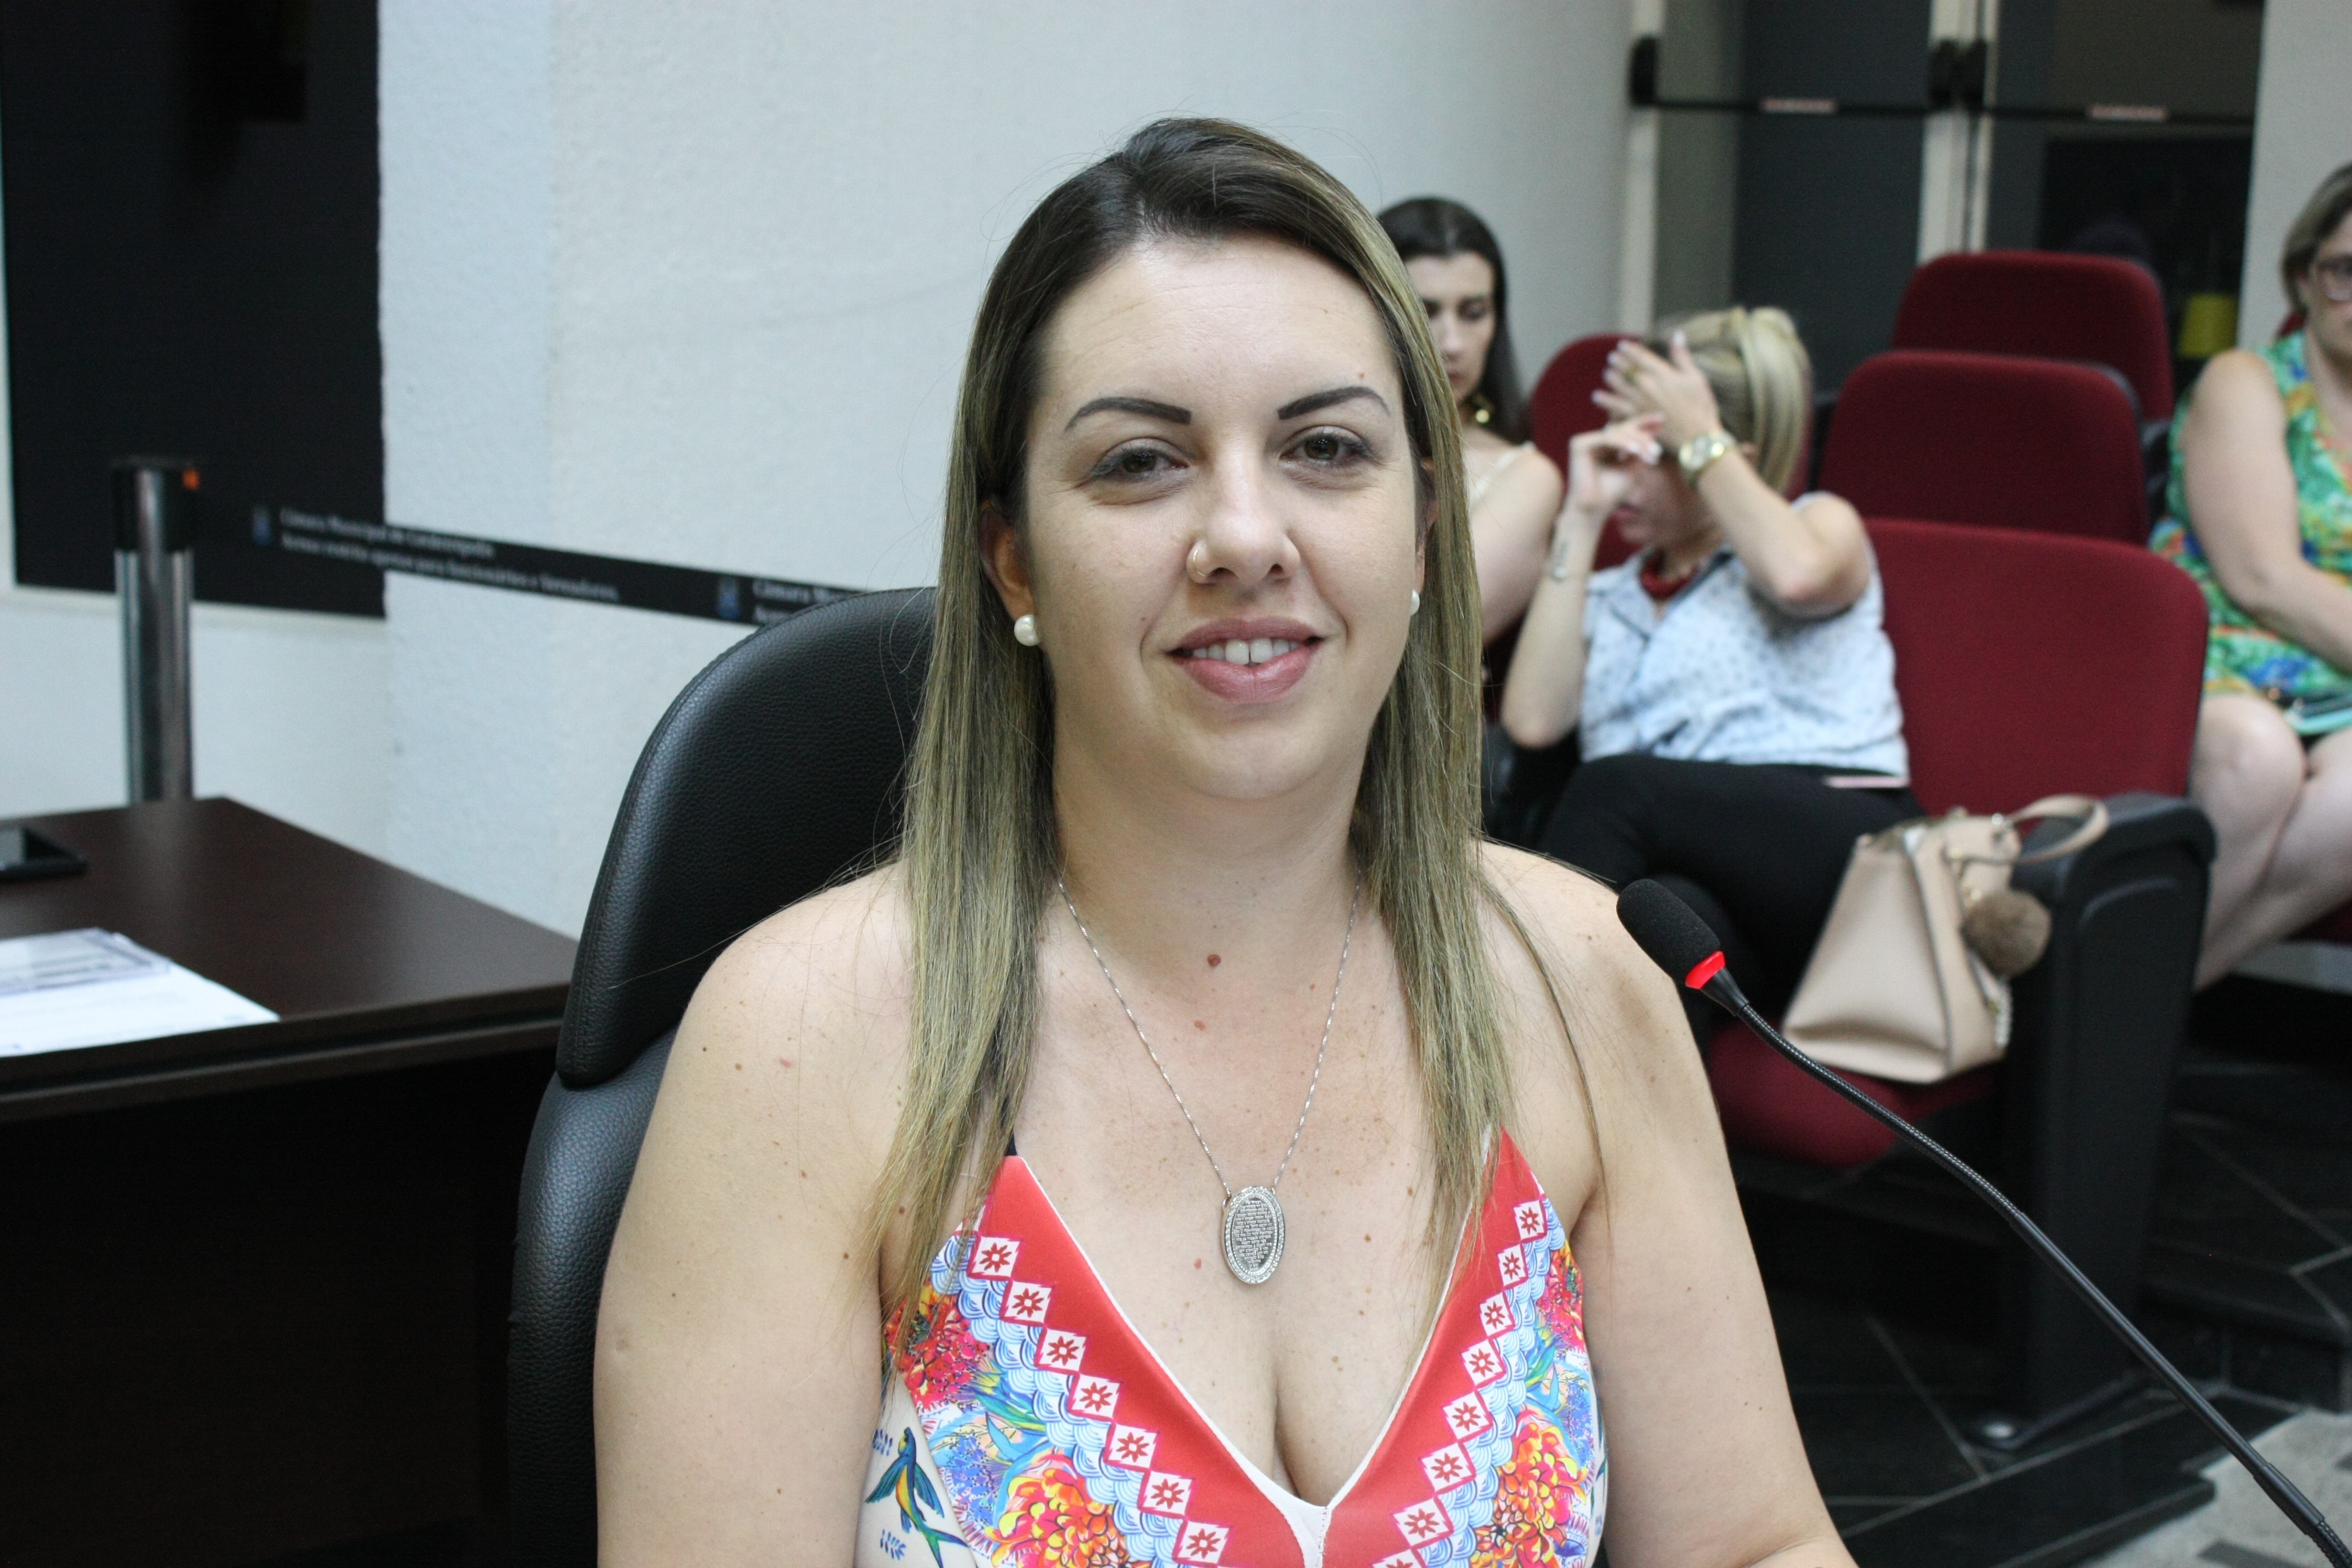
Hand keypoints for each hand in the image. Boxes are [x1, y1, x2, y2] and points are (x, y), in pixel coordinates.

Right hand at [1563, 413, 1663, 521]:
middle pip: (1623, 429)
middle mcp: (1595, 441)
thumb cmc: (1611, 493)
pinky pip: (1606, 438)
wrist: (1593, 510)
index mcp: (1606, 446)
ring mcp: (1586, 441)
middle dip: (1643, 437)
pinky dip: (1622, 443)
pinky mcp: (1579, 444)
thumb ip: (1641, 450)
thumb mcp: (1633, 468)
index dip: (1644, 422)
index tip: (1662, 419)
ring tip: (1651, 454)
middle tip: (1658, 450)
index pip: (1627, 429)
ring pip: (1617, 433)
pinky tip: (1635, 451)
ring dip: (1637, 442)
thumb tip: (1654, 429)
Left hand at [1595, 331, 1722, 450]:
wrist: (1697, 437)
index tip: (1622, 345)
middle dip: (1619, 362)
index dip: (1630, 349)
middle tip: (1611, 358)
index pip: (1642, 357)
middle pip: (1628, 370)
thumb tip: (1677, 334)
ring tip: (1606, 374)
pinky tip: (1597, 396)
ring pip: (1619, 386)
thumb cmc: (1701, 406)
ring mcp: (1641, 403)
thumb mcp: (1695, 378)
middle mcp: (1649, 386)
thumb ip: (1682, 356)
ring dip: (1612, 379)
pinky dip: (1606, 401)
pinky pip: (1616, 407)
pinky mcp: (1636, 418)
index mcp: (1663, 374)